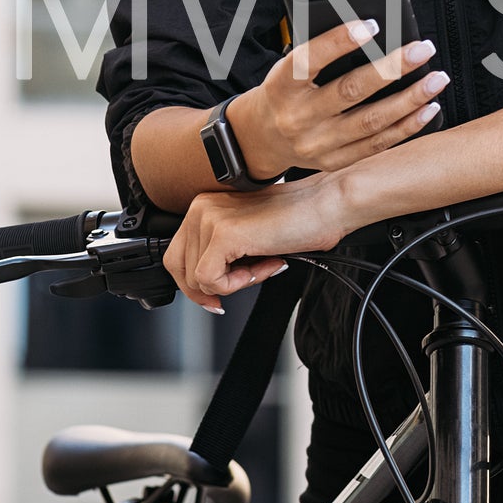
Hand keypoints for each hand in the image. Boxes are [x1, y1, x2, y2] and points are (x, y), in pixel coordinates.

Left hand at [165, 175, 351, 312]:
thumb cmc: (296, 221)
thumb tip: (204, 288)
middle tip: (243, 283)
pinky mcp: (222, 235)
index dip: (196, 284)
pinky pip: (212, 280)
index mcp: (203, 206)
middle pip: (179, 270)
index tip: (216, 296)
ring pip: (198, 279)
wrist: (325, 206)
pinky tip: (265, 265)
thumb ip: (220, 256)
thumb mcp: (245, 239)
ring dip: (235, 283)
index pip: (177, 256)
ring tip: (265, 264)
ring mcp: (208, 219)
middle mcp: (199, 208)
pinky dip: (238, 284)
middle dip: (212, 288)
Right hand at [231, 19, 447, 177]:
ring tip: (435, 80)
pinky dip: (406, 127)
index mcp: (281, 86)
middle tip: (422, 50)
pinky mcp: (334, 161)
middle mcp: (298, 117)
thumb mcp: (287, 68)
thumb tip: (370, 32)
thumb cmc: (282, 92)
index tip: (372, 25)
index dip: (340, 41)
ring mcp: (317, 144)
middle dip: (392, 69)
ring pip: (371, 122)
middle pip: (351, 91)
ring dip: (410, 100)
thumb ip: (320, 54)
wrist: (259, 138)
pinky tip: (426, 109)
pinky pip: (376, 145)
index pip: (310, 60)